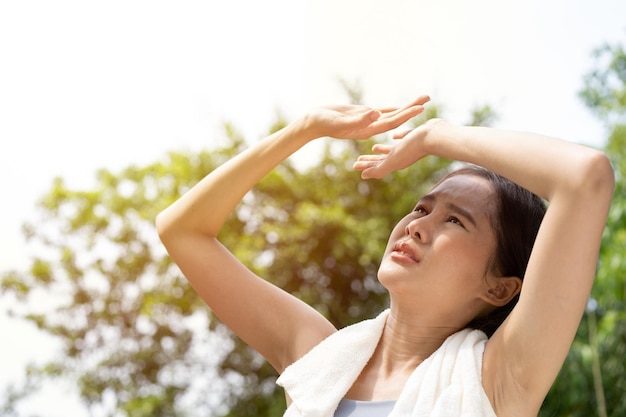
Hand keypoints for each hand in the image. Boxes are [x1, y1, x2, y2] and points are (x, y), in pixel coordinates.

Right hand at [302, 95, 429, 139]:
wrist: (314, 123)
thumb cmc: (324, 123)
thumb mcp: (341, 121)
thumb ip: (358, 120)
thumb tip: (377, 114)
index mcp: (367, 130)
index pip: (391, 122)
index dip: (406, 115)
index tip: (420, 108)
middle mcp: (371, 126)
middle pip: (396, 117)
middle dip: (411, 108)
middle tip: (427, 98)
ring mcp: (368, 121)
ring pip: (391, 113)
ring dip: (406, 107)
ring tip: (421, 99)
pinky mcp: (364, 114)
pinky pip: (382, 111)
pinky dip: (393, 108)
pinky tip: (402, 106)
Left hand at [353, 118, 444, 178]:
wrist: (434, 136)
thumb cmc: (412, 148)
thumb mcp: (392, 160)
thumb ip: (379, 169)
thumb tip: (363, 176)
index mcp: (395, 162)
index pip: (376, 166)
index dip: (365, 166)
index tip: (354, 166)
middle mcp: (402, 156)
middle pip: (381, 159)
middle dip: (370, 160)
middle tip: (359, 160)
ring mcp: (409, 147)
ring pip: (392, 149)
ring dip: (382, 150)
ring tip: (374, 148)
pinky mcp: (416, 136)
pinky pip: (404, 137)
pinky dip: (398, 137)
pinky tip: (394, 135)